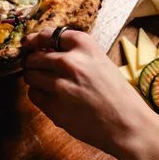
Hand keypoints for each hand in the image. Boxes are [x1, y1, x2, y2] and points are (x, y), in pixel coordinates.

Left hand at [21, 28, 156, 154]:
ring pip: (30, 75)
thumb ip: (76, 55)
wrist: (128, 125)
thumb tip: (46, 49)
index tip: (31, 42)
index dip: (37, 39)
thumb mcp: (101, 63)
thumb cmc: (118, 95)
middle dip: (32, 61)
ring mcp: (59, 85)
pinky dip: (38, 95)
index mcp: (85, 47)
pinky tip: (51, 98)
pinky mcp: (53, 105)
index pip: (49, 34)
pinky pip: (33, 94)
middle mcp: (70, 62)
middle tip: (35, 66)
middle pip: (34, 56)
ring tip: (46, 84)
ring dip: (34, 78)